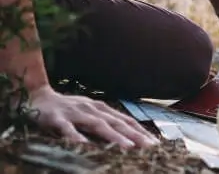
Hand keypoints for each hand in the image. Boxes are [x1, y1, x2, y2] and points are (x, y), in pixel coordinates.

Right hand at [28, 85, 157, 147]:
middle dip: (135, 135)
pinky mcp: (57, 118)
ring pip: (98, 125)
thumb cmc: (67, 109)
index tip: (155, 143)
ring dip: (114, 136)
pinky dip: (76, 137)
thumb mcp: (89, 114)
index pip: (126, 121)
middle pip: (117, 123)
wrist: (37, 96)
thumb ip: (104, 123)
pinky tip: (83, 145)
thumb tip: (124, 137)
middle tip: (150, 147)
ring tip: (128, 147)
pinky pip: (67, 129)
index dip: (141, 132)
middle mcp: (93, 109)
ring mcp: (76, 113)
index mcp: (102, 109)